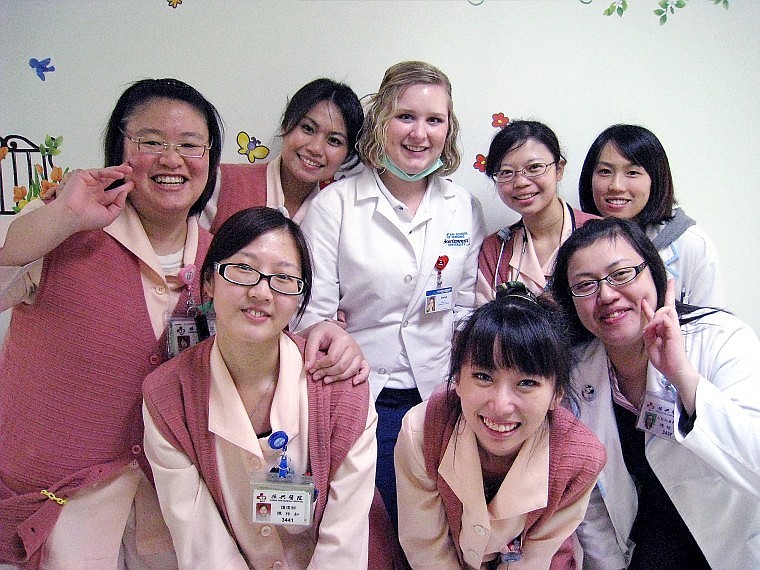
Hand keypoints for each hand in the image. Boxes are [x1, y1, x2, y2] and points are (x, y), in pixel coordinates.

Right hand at [56, 165, 132, 231]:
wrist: (72, 215)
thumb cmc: (87, 219)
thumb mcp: (109, 216)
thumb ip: (119, 205)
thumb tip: (124, 193)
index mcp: (99, 200)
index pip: (114, 192)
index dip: (123, 188)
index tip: (132, 184)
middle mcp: (94, 190)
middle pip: (110, 180)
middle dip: (120, 174)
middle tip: (131, 170)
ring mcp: (89, 183)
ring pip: (106, 174)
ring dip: (118, 170)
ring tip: (129, 169)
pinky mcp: (84, 176)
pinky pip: (100, 172)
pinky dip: (110, 172)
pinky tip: (120, 174)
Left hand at [303, 320, 368, 384]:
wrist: (331, 330)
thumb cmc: (324, 333)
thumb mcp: (313, 337)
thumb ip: (310, 351)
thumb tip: (309, 367)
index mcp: (343, 338)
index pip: (332, 359)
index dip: (320, 366)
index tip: (311, 369)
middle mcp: (353, 346)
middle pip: (341, 366)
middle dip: (327, 373)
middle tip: (316, 376)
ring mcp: (358, 353)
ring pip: (351, 371)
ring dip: (337, 378)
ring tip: (325, 380)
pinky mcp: (361, 359)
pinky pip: (365, 370)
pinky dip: (361, 377)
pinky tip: (354, 382)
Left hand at [642, 279, 699, 413]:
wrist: (674, 370)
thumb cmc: (664, 359)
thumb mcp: (651, 344)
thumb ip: (649, 332)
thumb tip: (648, 323)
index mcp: (664, 328)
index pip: (663, 310)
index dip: (663, 298)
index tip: (667, 284)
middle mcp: (671, 326)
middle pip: (668, 306)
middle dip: (670, 292)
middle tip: (672, 280)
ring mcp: (674, 328)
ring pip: (664, 311)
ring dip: (655, 315)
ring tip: (651, 328)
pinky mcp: (675, 332)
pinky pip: (665, 319)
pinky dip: (656, 322)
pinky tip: (654, 330)